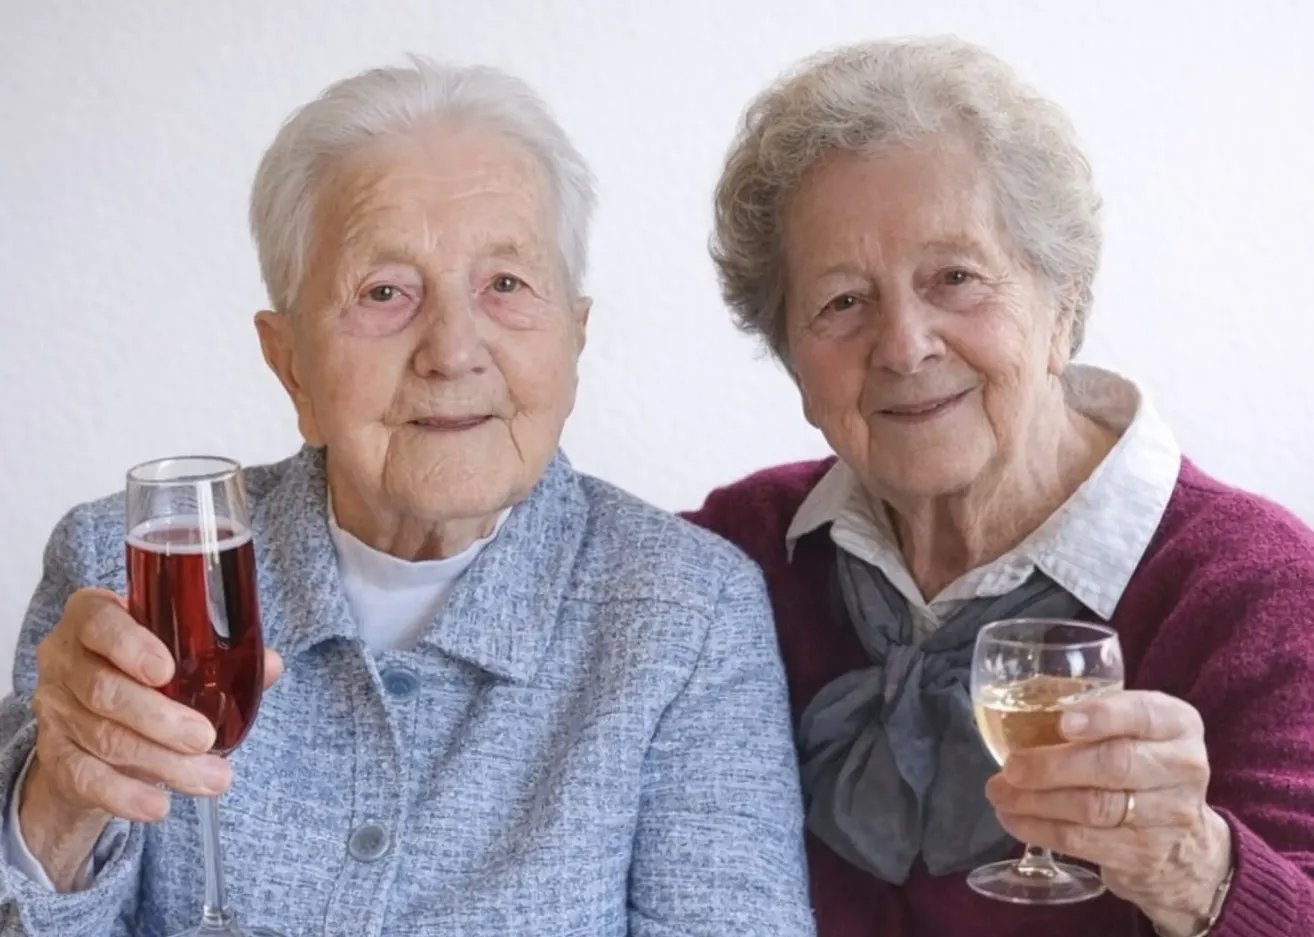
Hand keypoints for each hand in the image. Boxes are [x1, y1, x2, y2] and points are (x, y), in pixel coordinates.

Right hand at [20, 588, 282, 888]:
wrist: (94, 730)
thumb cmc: (144, 677)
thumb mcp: (178, 659)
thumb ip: (223, 660)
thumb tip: (270, 664)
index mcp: (93, 617)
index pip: (101, 623)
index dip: (131, 646)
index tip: (165, 670)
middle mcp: (64, 659)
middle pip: (104, 689)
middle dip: (159, 718)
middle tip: (205, 739)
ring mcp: (54, 708)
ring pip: (104, 737)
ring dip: (162, 763)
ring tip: (211, 779)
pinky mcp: (53, 755)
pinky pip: (85, 778)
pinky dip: (124, 794)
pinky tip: (158, 806)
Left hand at [985, 690, 1231, 935]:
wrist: (1184, 841)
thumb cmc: (1139, 763)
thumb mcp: (1133, 729)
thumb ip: (1093, 714)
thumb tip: (1020, 714)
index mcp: (1178, 724)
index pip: (1144, 714)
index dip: (1103, 717)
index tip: (1062, 722)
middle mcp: (1183, 768)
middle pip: (1114, 765)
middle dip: (1053, 766)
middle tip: (1011, 766)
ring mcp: (1170, 816)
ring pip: (1094, 808)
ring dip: (1036, 801)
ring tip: (1000, 792)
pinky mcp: (1145, 855)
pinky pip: (1084, 841)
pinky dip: (1040, 829)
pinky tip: (1013, 818)